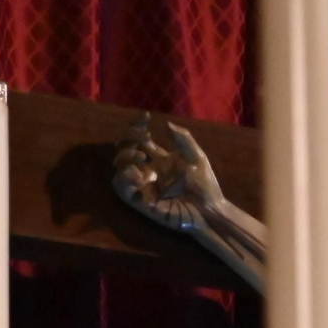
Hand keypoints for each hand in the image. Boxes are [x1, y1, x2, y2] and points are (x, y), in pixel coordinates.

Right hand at [112, 114, 225, 233]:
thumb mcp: (197, 158)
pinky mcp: (139, 200)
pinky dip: (124, 177)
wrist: (209, 211)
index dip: (137, 125)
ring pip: (118, 165)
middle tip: (144, 136)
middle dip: (128, 137)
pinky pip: (120, 187)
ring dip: (125, 155)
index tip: (146, 116)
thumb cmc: (206, 186)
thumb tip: (165, 123)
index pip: (139, 138)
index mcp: (159, 158)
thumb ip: (183, 140)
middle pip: (124, 148)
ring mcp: (142, 184)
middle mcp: (147, 169)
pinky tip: (138, 173)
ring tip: (142, 155)